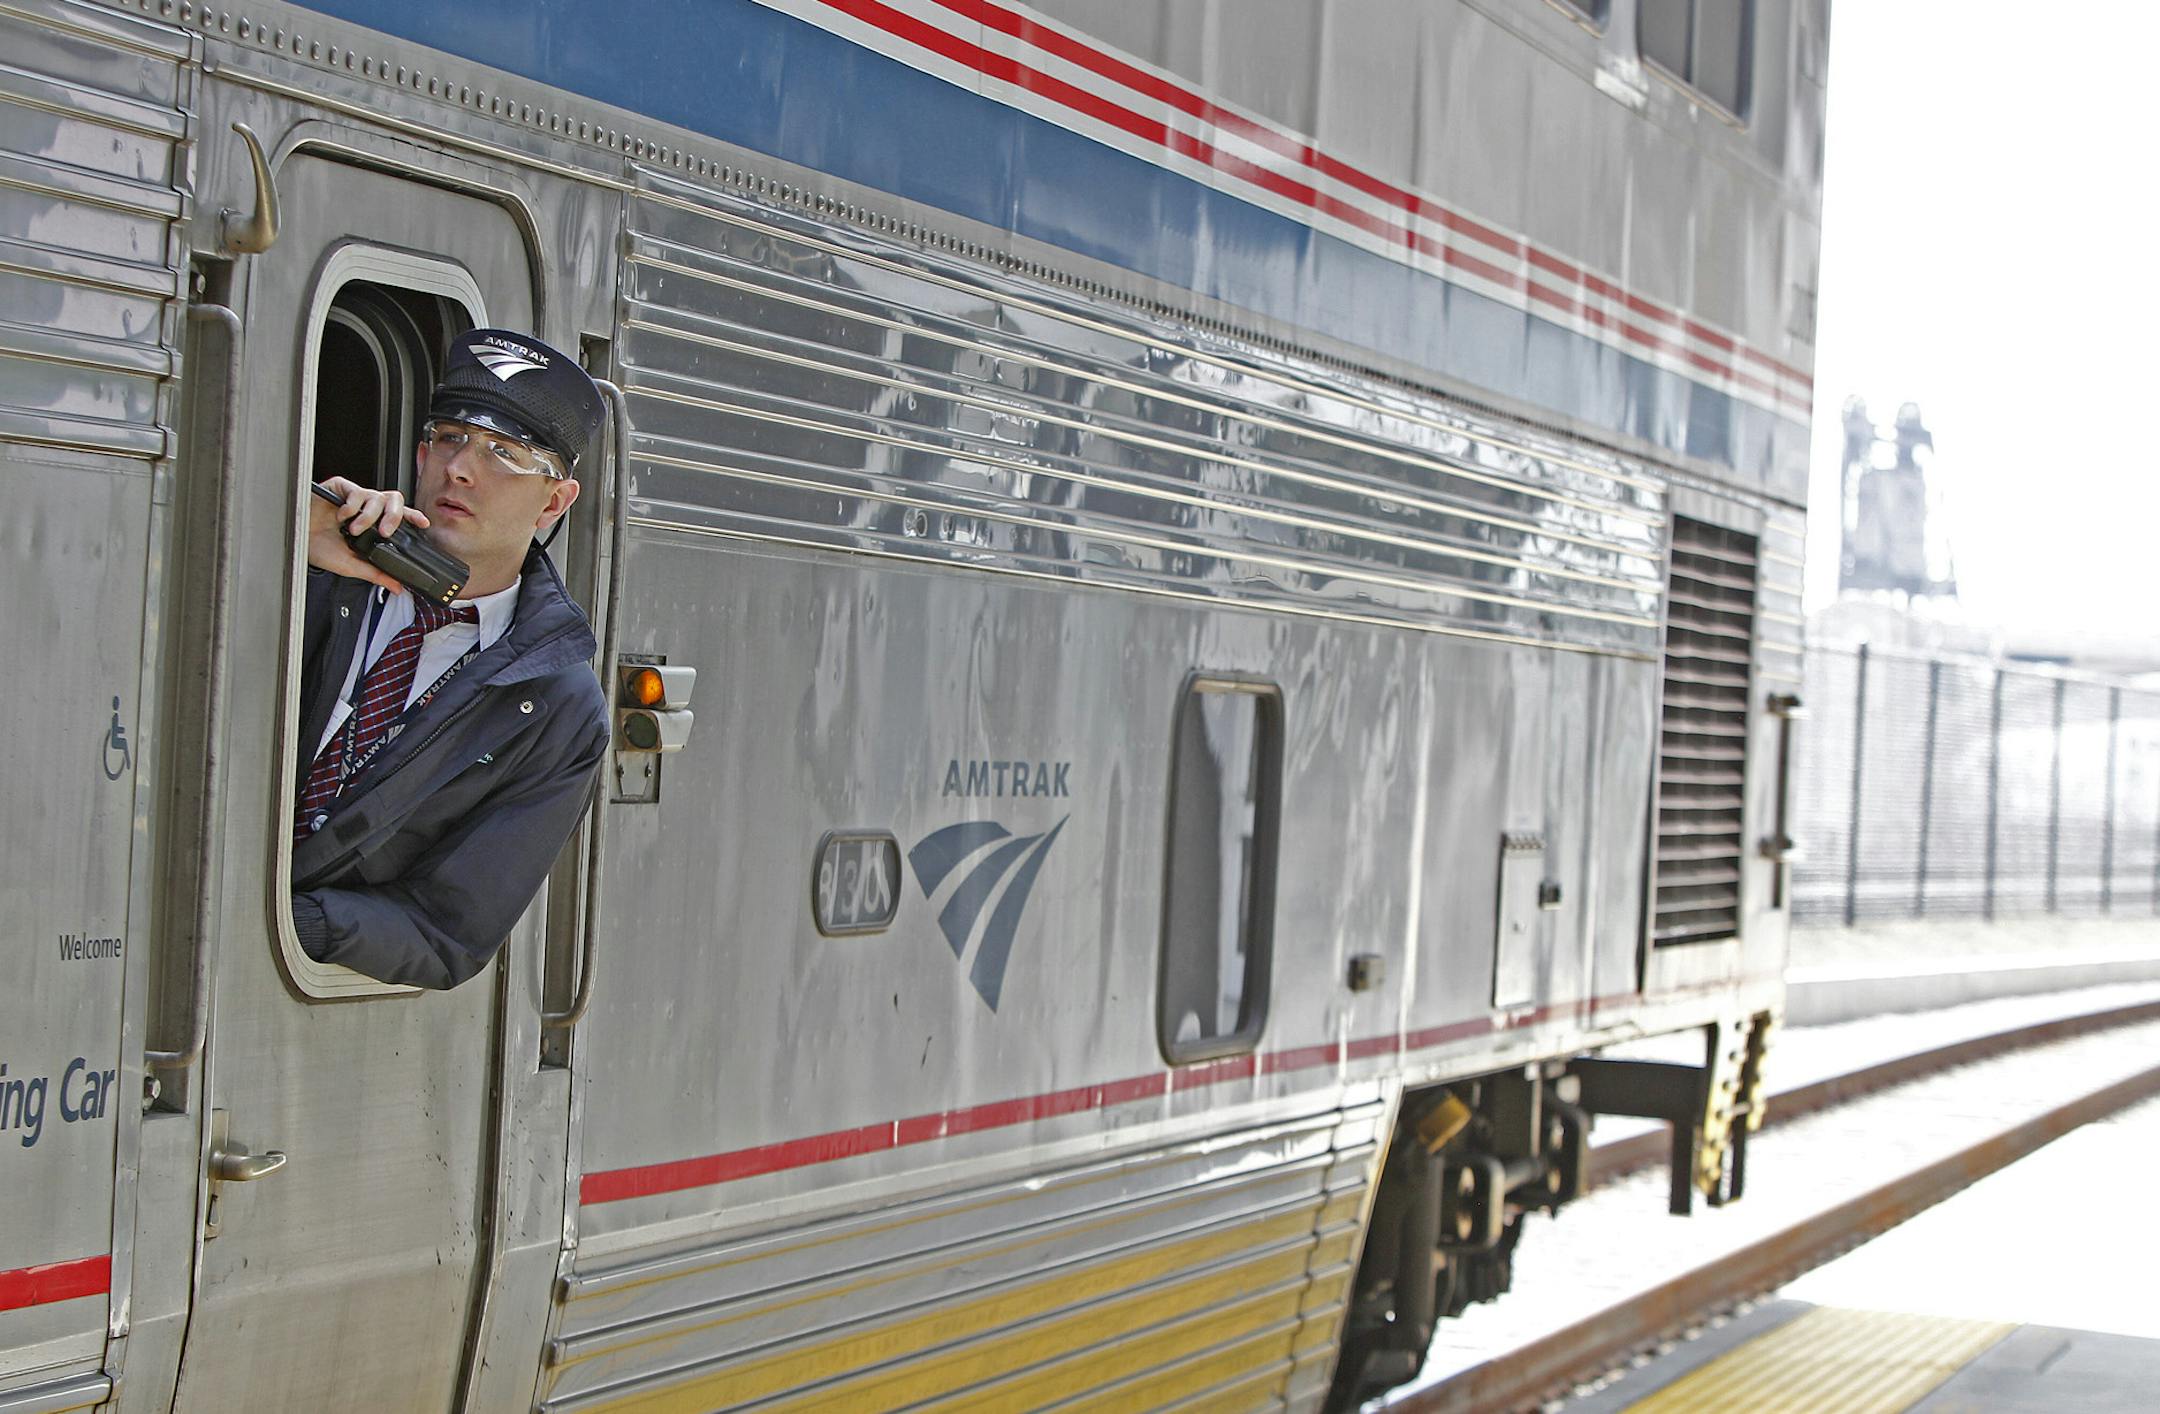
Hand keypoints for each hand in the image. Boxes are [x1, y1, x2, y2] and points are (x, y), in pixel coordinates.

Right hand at [307, 478, 431, 592]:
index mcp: (373, 523)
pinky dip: (352, 506)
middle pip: (393, 500)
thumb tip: (398, 587)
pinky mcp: (340, 488)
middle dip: (394, 515)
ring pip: (376, 496)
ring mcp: (354, 497)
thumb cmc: (320, 549)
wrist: (295, 541)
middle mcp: (367, 508)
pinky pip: (356, 491)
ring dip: (369, 515)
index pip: (399, 516)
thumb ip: (376, 573)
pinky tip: (342, 517)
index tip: (424, 523)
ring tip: (354, 529)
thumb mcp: (353, 565)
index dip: (412, 516)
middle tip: (386, 531)